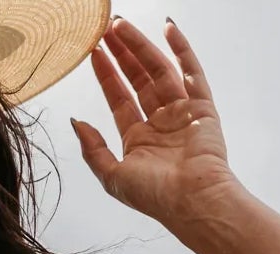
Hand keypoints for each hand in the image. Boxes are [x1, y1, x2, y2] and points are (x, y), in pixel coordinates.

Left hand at [72, 17, 238, 228]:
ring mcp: (182, 114)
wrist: (193, 202)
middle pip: (138, 79)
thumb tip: (75, 122)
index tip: (93, 52)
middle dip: (122, 54)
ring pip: (160, 70)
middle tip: (107, 28)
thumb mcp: (113, 177)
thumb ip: (93, 150)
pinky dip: (182, 49)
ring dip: (142, 47)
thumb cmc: (155, 197)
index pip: (119, 99)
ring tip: (122, 25)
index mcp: (139, 140)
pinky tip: (167, 28)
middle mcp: (160, 124)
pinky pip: (192, 72)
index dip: (106, 75)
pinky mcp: (203, 108)